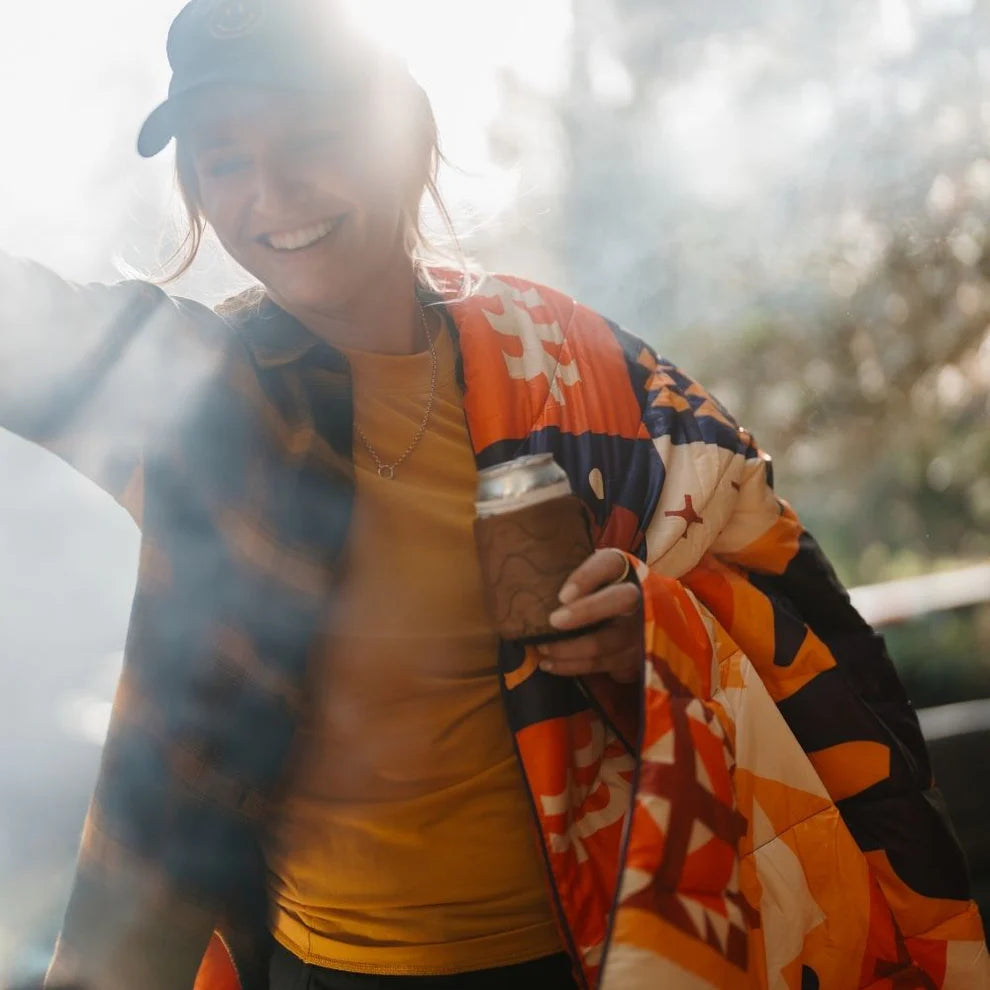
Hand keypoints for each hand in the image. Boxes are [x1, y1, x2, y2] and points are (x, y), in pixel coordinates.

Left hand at [538, 549, 642, 682]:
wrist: (630, 616)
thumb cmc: (593, 590)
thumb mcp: (585, 574)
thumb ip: (563, 570)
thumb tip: (522, 576)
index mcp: (621, 568)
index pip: (608, 564)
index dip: (587, 578)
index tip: (562, 595)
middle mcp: (637, 595)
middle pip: (618, 600)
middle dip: (585, 612)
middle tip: (553, 621)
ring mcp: (639, 629)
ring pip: (605, 641)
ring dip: (569, 648)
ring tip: (540, 647)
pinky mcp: (634, 657)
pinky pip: (600, 665)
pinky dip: (571, 666)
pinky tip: (548, 663)